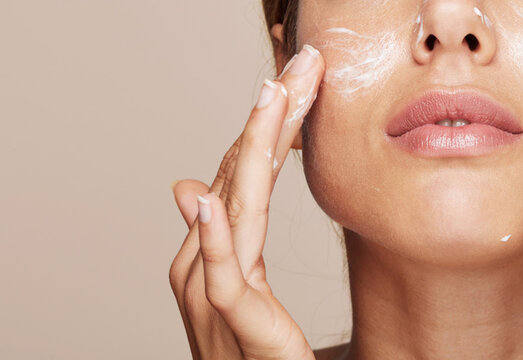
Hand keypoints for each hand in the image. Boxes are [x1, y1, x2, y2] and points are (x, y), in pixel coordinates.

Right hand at [169, 45, 324, 359]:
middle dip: (273, 116)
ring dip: (254, 147)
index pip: (242, 171)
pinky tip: (211, 199)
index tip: (302, 79)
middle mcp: (203, 257)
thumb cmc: (250, 346)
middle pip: (241, 173)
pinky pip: (223, 274)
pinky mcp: (231, 317)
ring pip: (236, 205)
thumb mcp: (244, 284)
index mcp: (212, 246)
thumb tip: (192, 187)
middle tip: (302, 66)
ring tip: (272, 98)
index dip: (271, 122)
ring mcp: (212, 286)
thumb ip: (228, 237)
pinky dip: (214, 236)